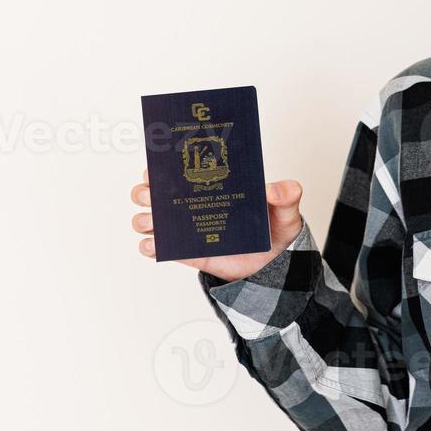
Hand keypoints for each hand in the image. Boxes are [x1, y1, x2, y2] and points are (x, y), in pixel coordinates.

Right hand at [131, 167, 305, 281]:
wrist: (273, 265)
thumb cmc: (275, 229)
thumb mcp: (285, 210)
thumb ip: (286, 195)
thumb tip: (276, 189)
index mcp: (210, 185)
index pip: (179, 170)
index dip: (161, 165)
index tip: (156, 165)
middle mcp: (193, 204)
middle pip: (155, 193)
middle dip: (145, 191)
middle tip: (151, 194)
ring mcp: (188, 229)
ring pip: (151, 220)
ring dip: (144, 218)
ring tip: (152, 221)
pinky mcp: (188, 253)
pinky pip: (161, 249)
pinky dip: (150, 246)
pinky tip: (154, 244)